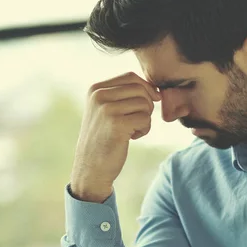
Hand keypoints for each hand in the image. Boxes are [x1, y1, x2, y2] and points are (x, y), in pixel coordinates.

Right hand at [70, 72, 160, 200]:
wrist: (91, 169)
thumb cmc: (103, 140)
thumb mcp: (106, 112)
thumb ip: (122, 96)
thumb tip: (155, 88)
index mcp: (95, 89)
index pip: (131, 77)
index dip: (146, 89)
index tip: (148, 105)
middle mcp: (99, 96)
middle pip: (140, 89)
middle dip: (147, 105)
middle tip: (139, 121)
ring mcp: (107, 109)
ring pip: (144, 104)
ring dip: (145, 119)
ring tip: (133, 130)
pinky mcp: (117, 124)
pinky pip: (145, 119)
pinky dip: (144, 129)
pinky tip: (132, 137)